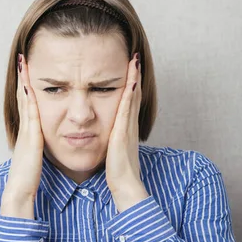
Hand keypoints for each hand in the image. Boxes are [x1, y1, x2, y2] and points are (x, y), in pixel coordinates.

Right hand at [0, 53, 44, 218]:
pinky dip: (28, 98)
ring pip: (25, 101)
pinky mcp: (30, 137)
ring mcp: (26, 132)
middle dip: (22, 78)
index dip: (26, 87)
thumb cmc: (28, 178)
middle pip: (23, 97)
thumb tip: (41, 141)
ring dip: (23, 82)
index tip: (27, 71)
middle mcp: (25, 129)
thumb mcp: (34, 158)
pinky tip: (28, 86)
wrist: (19, 191)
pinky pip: (29, 113)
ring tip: (23, 64)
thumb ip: (37, 147)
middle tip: (22, 59)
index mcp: (29, 133)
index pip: (28, 104)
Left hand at [105, 52, 148, 211]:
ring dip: (134, 77)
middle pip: (134, 94)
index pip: (129, 101)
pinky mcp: (123, 132)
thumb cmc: (118, 172)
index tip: (129, 67)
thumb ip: (112, 141)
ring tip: (134, 60)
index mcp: (125, 128)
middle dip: (134, 74)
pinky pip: (128, 108)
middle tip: (134, 56)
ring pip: (133, 97)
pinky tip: (131, 80)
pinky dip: (130, 93)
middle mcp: (129, 124)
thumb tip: (107, 136)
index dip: (130, 83)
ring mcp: (128, 127)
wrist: (125, 186)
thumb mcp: (114, 151)